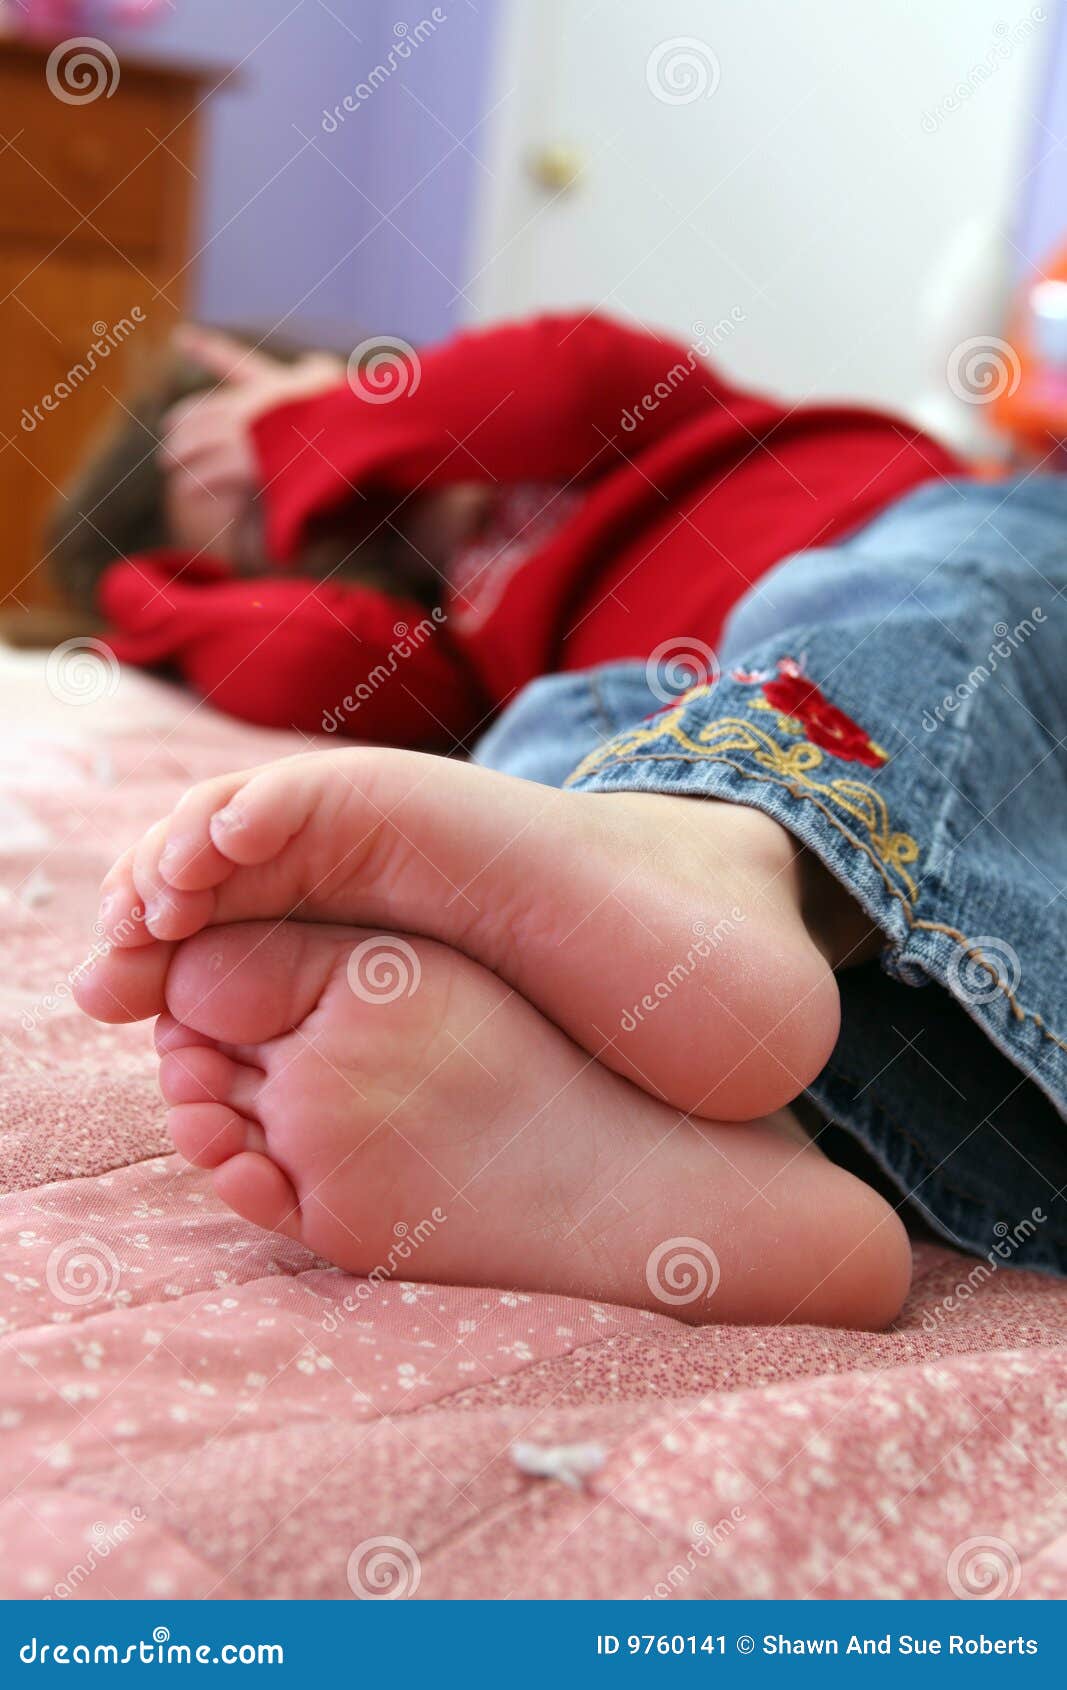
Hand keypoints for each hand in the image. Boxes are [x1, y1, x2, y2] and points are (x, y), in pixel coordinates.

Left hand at [158, 326, 346, 501]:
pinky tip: (186, 488)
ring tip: (168, 465)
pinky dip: (197, 481)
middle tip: (168, 432)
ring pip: (200, 442)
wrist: (353, 431)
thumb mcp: (333, 382)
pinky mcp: (251, 461)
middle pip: (204, 411)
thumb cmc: (349, 409)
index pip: (234, 361)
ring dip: (180, 455)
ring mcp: (249, 432)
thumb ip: (318, 372)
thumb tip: (315, 362)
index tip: (181, 338)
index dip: (206, 348)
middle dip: (182, 423)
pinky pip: (213, 472)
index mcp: (273, 382)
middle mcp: (253, 404)